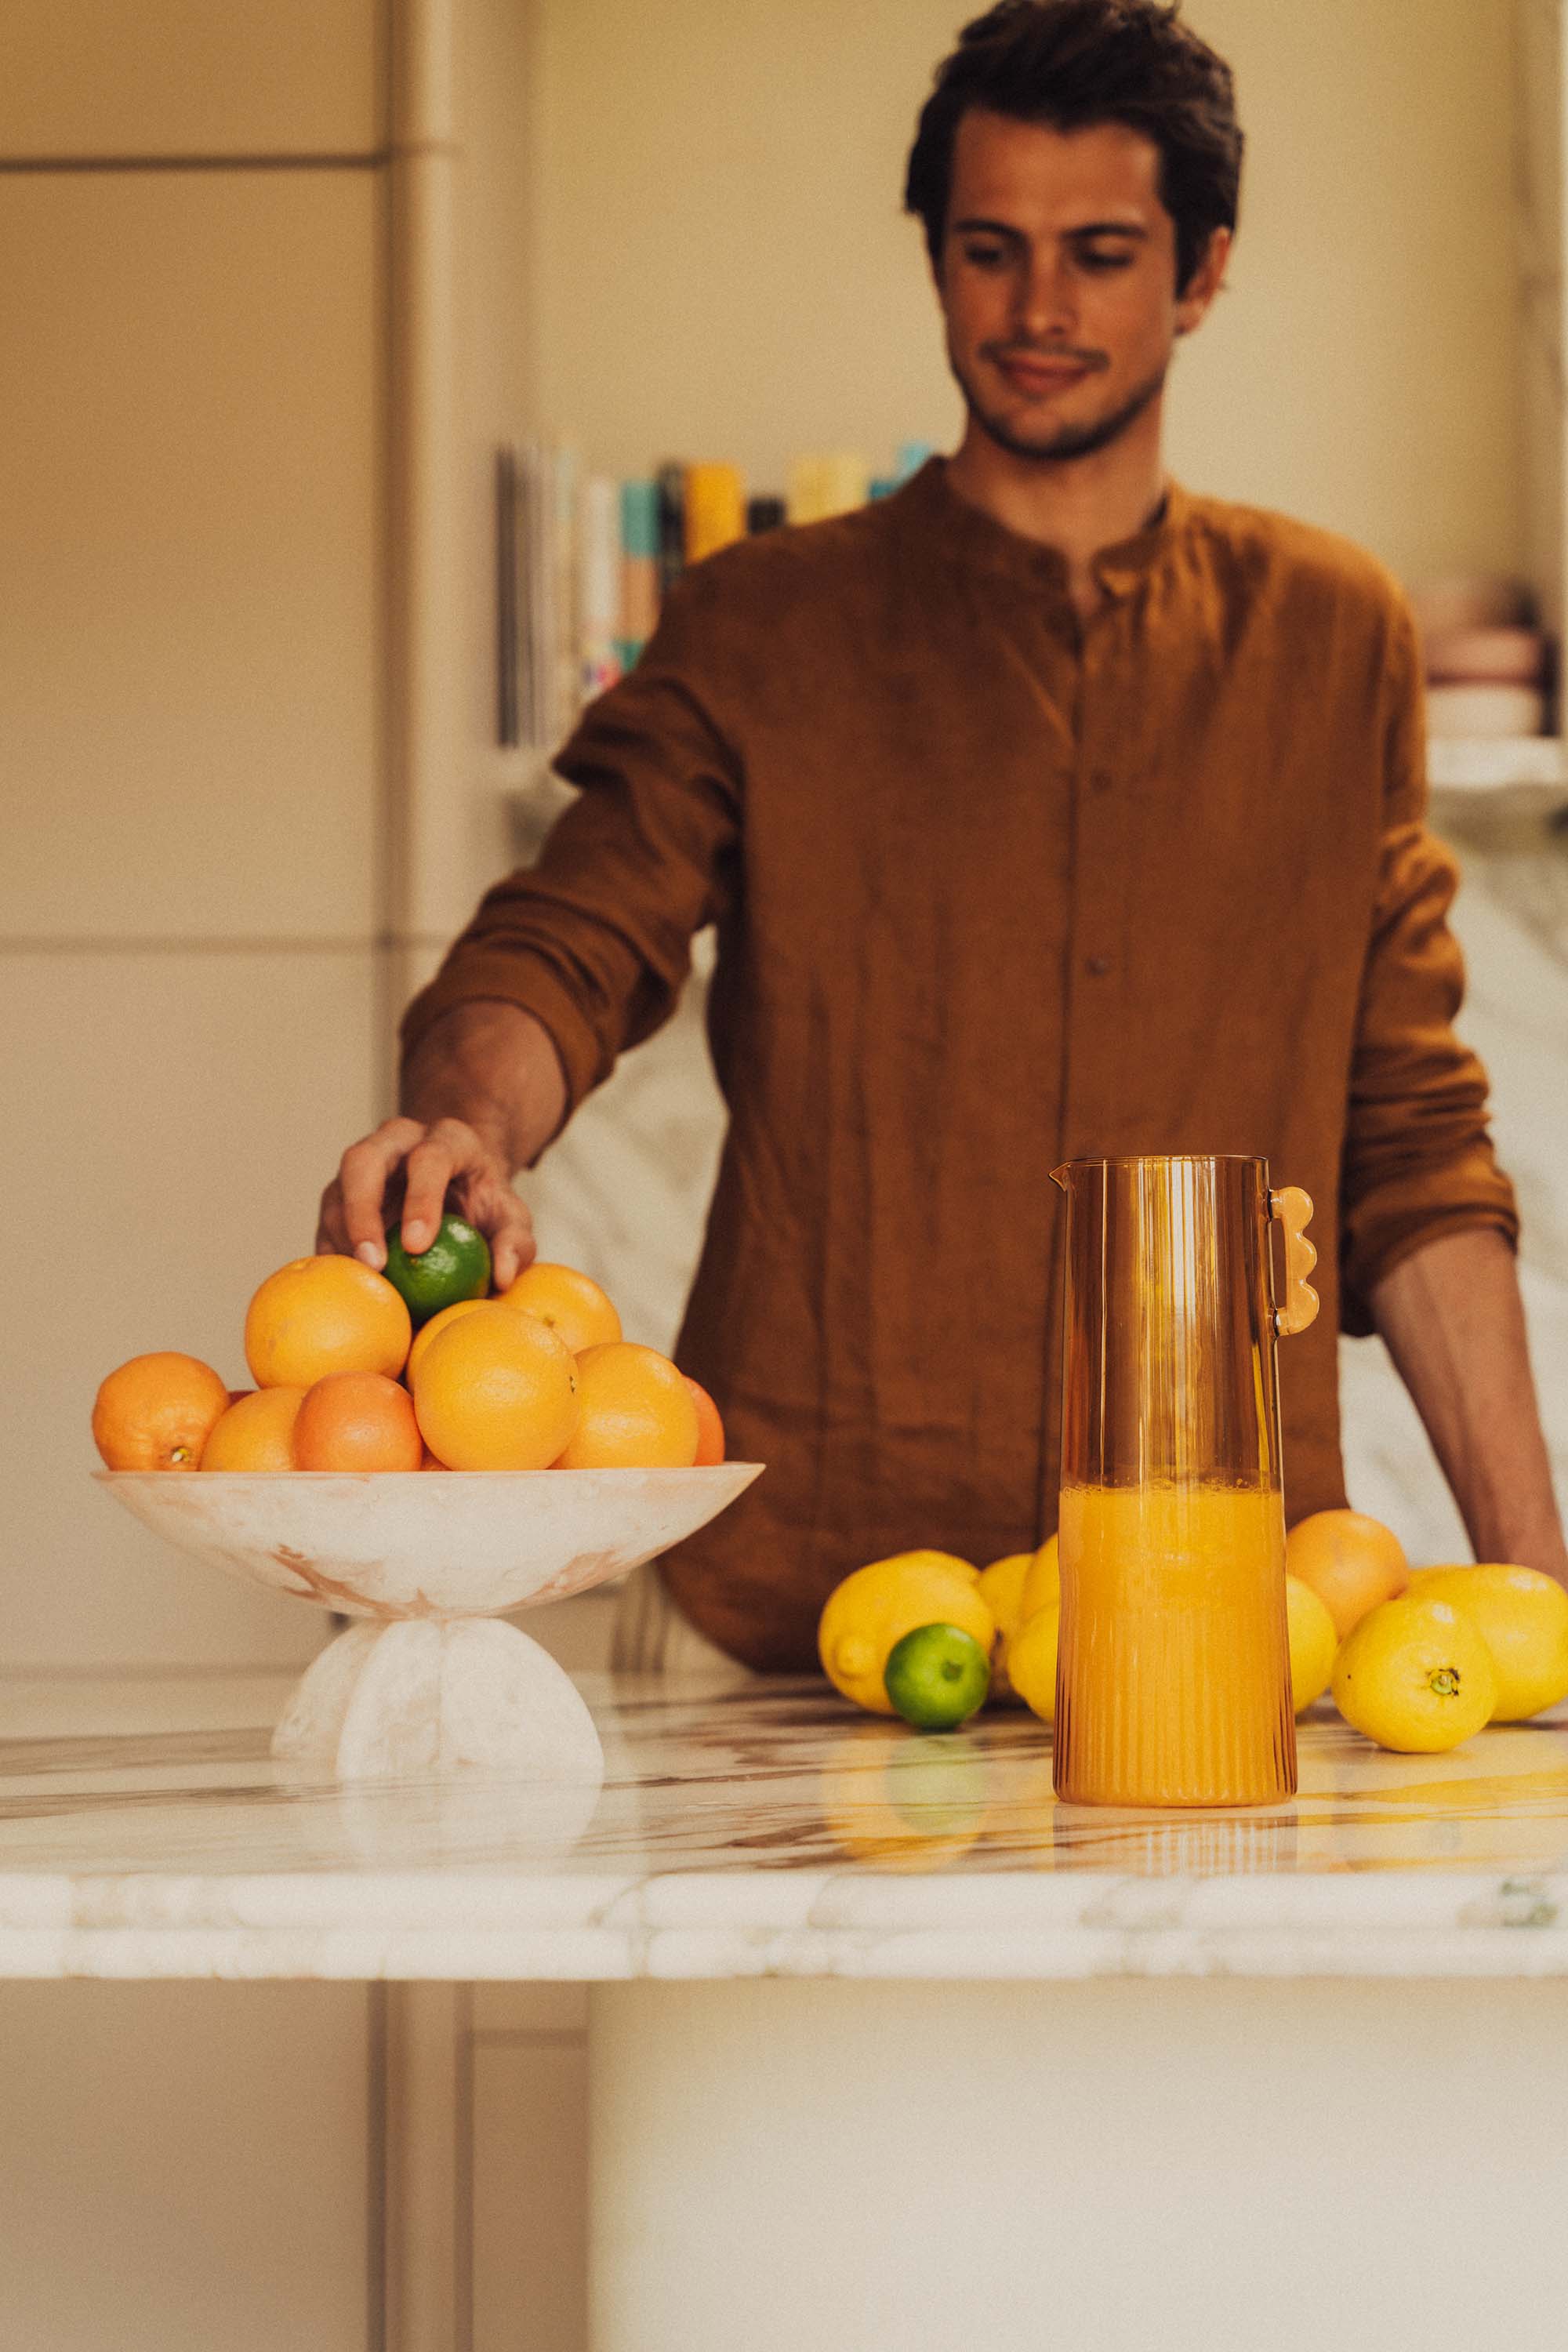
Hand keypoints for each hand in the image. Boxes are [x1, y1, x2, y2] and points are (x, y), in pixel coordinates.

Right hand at [316, 1115, 538, 1289]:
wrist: (455, 1187)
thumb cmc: (484, 1205)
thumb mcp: (511, 1220)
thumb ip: (516, 1242)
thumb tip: (503, 1275)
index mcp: (446, 1140)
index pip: (430, 1158)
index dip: (421, 1199)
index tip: (418, 1246)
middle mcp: (396, 1141)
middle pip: (364, 1160)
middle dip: (362, 1211)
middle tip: (373, 1264)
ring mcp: (363, 1166)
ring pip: (337, 1191)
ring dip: (342, 1238)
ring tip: (356, 1283)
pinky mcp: (340, 1194)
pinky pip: (326, 1221)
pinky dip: (332, 1253)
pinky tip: (343, 1286)